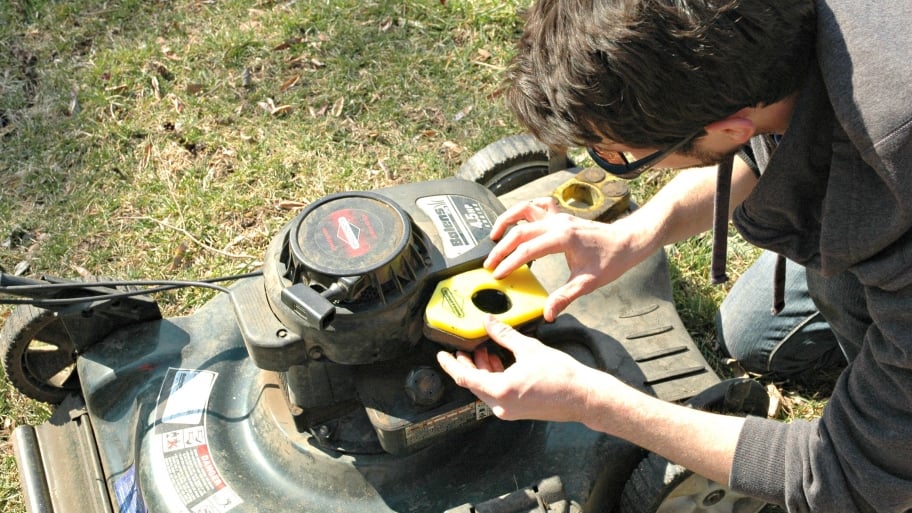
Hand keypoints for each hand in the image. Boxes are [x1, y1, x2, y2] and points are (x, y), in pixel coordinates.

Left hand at [436, 315, 601, 422]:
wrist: (583, 396)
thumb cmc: (562, 376)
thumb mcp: (529, 348)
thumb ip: (504, 335)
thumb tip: (488, 322)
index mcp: (500, 390)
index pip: (464, 377)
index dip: (450, 364)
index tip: (440, 355)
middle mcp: (501, 405)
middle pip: (473, 383)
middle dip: (466, 364)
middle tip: (462, 349)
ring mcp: (509, 410)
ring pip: (485, 388)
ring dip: (482, 370)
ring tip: (484, 351)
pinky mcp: (518, 410)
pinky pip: (497, 393)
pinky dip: (494, 377)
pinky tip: (499, 362)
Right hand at [484, 197, 648, 320]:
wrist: (628, 241)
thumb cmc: (612, 259)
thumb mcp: (588, 283)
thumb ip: (564, 297)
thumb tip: (548, 313)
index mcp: (562, 238)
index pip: (527, 250)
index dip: (509, 263)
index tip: (498, 274)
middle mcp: (558, 223)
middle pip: (519, 231)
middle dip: (501, 248)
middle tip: (489, 264)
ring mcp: (559, 217)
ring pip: (524, 210)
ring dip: (506, 220)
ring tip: (494, 236)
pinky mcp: (562, 216)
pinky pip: (538, 205)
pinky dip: (524, 210)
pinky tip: (517, 221)